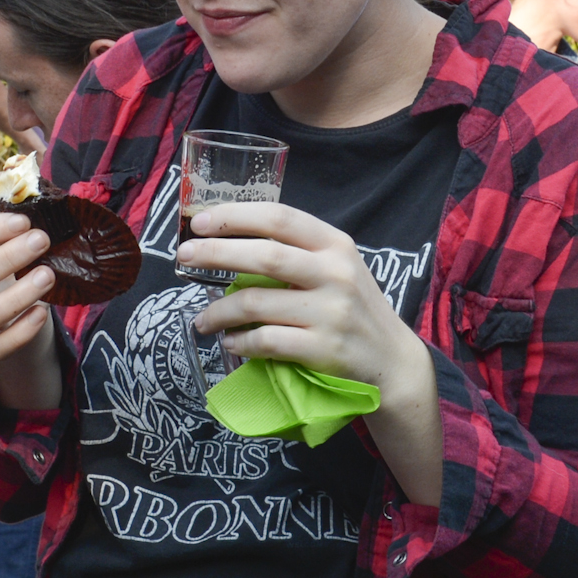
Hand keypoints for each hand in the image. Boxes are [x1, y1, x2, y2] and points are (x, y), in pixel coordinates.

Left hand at [183, 204, 441, 503]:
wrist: (392, 361)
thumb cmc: (352, 308)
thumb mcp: (337, 268)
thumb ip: (297, 252)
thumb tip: (227, 241)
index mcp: (335, 244)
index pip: (280, 217)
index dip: (235, 216)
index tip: (200, 221)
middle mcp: (336, 273)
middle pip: (264, 255)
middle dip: (216, 253)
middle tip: (184, 257)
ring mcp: (332, 312)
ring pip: (257, 302)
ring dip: (219, 310)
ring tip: (202, 318)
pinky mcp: (324, 349)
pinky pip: (268, 341)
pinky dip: (241, 341)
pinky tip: (231, 342)